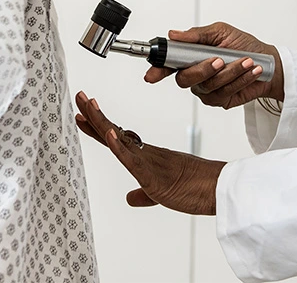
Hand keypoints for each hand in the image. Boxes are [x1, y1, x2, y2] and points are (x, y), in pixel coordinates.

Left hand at [74, 92, 224, 214]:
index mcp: (145, 156)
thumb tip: (130, 198)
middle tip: (80, 97)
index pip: (117, 137)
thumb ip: (144, 196)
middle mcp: (144, 154)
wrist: (217, 189)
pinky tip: (108, 134)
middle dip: (94, 115)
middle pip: (113, 132)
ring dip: (101, 123)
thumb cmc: (194, 189)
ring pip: (119, 139)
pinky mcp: (151, 175)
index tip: (85, 113)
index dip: (99, 126)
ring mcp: (147, 161)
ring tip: (87, 105)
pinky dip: (118, 146)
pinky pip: (132, 159)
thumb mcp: (161, 194)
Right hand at [144, 23, 283, 108]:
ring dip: (230, 72)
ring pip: (209, 85)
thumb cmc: (244, 45)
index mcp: (190, 57)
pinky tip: (250, 71)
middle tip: (220, 60)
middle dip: (203, 69)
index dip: (157, 70)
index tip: (152, 75)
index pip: (167, 64)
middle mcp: (195, 74)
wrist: (267, 63)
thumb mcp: (221, 32)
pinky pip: (224, 93)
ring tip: (246, 61)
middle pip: (185, 79)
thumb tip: (175, 34)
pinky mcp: (220, 100)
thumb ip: (197, 35)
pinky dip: (240, 80)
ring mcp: (206, 89)